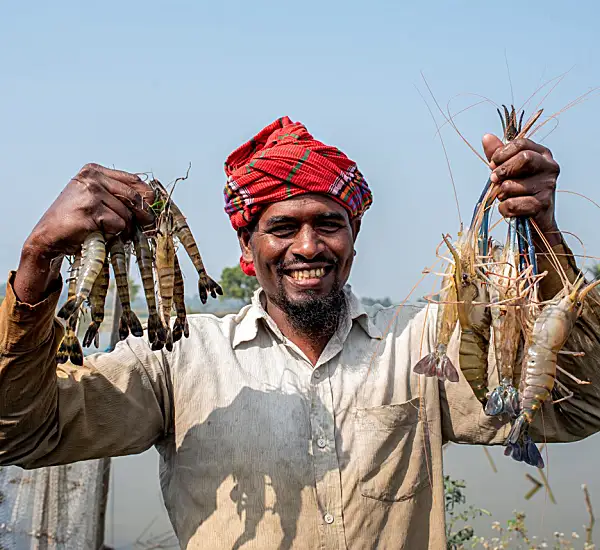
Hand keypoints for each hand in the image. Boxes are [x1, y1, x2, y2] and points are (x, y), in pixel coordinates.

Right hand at [15, 164, 154, 303]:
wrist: (48, 237)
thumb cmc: (77, 221)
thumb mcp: (98, 201)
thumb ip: (121, 198)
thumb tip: (152, 209)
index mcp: (94, 171)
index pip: (134, 181)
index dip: (148, 198)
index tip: (151, 212)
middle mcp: (92, 178)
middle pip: (134, 198)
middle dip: (141, 217)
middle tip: (140, 229)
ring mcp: (90, 194)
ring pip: (127, 214)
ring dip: (123, 229)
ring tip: (106, 231)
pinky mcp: (90, 211)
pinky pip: (118, 225)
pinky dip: (113, 234)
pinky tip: (98, 234)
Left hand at [482, 134, 560, 246]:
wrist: (536, 222)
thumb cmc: (521, 193)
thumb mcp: (508, 171)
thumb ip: (498, 155)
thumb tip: (486, 137)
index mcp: (542, 154)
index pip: (522, 143)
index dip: (502, 153)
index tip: (492, 163)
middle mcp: (550, 167)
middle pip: (524, 158)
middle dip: (503, 170)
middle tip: (493, 179)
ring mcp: (549, 186)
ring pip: (512, 185)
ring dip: (501, 193)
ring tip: (506, 197)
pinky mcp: (543, 205)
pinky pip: (513, 204)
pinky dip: (504, 208)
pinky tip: (509, 209)